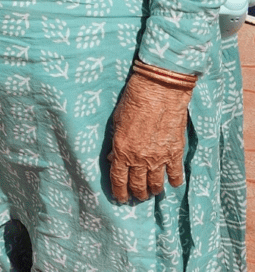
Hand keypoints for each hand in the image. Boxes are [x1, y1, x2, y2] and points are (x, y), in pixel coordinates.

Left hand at [108, 72, 191, 202]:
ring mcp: (159, 158)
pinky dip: (173, 181)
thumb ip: (116, 142)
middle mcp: (139, 158)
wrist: (158, 90)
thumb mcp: (117, 121)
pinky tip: (171, 182)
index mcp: (122, 150)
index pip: (118, 179)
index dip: (119, 192)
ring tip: (152, 192)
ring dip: (153, 191)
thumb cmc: (133, 101)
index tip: (121, 198)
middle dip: (137, 193)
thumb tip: (113, 158)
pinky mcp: (175, 153)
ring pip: (156, 184)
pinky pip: (175, 175)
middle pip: (138, 185)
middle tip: (137, 196)